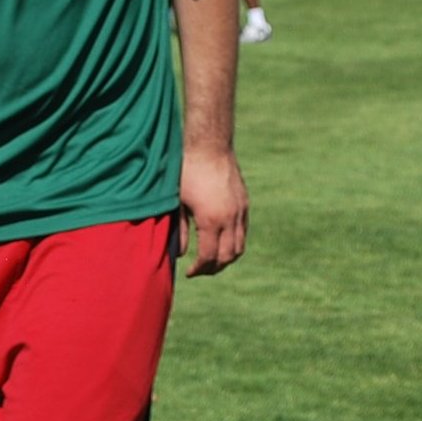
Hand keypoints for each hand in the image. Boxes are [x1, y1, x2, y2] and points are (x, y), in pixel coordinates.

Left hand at [180, 146, 247, 275]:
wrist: (209, 147)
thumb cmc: (186, 173)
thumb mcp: (177, 203)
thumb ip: (178, 231)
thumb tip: (179, 254)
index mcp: (211, 220)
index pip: (209, 256)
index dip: (200, 269)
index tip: (189, 273)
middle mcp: (230, 218)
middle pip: (228, 256)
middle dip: (214, 268)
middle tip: (200, 271)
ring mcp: (240, 211)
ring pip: (240, 246)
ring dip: (226, 258)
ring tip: (211, 261)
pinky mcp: (244, 203)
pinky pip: (243, 231)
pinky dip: (234, 242)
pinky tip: (220, 241)